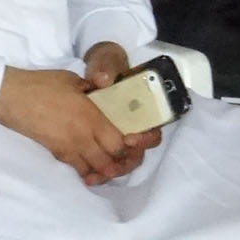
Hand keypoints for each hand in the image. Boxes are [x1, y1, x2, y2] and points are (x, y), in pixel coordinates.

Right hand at [0, 65, 144, 186]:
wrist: (13, 98)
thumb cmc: (43, 85)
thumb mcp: (74, 81)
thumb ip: (93, 92)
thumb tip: (103, 95)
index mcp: (91, 115)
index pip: (119, 141)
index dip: (131, 146)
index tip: (134, 142)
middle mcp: (83, 135)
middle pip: (111, 159)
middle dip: (122, 160)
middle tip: (126, 154)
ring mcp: (70, 147)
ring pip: (96, 169)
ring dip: (106, 169)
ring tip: (111, 165)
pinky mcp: (57, 152)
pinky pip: (78, 168)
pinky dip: (88, 172)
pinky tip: (92, 171)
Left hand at [81, 42, 166, 168]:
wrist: (86, 75)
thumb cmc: (104, 66)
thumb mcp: (106, 63)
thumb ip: (106, 68)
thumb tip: (103, 79)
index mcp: (144, 108)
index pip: (153, 129)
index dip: (145, 138)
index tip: (129, 139)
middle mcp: (135, 125)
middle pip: (139, 152)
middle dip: (126, 162)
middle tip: (111, 167)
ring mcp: (118, 136)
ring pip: (123, 161)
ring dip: (112, 171)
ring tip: (96, 177)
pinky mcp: (101, 143)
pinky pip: (105, 162)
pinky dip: (99, 171)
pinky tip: (87, 177)